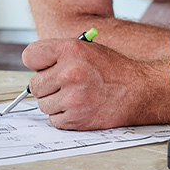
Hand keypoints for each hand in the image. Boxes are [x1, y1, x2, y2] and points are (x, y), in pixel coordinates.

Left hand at [22, 37, 169, 129]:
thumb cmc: (114, 69)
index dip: (38, 63)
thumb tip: (36, 69)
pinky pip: (54, 120)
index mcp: (70, 49)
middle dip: (47, 86)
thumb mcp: (87, 48)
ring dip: (56, 103)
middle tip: (65, 85)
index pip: (30, 56)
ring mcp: (72, 97)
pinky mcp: (76, 118)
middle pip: (35, 84)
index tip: (45, 68)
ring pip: (44, 104)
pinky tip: (80, 107)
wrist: (140, 90)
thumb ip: (60, 55)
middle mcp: (69, 72)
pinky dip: (64, 117)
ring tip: (76, 96)